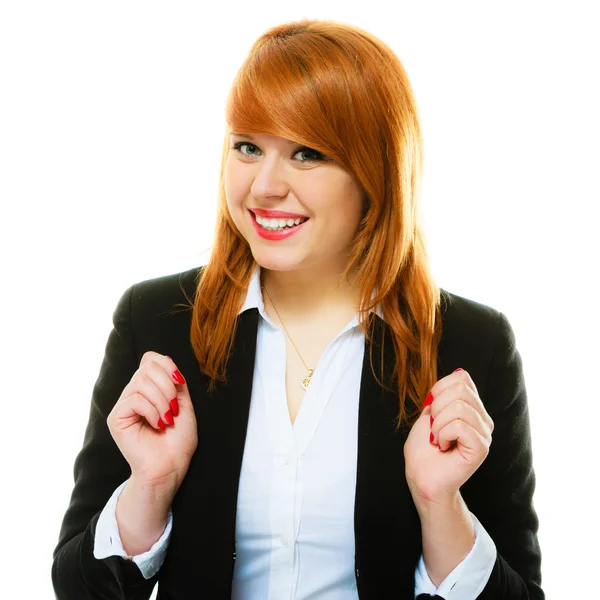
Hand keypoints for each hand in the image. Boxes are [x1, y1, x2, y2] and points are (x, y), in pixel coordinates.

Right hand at [107, 351, 197, 492]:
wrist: (171, 466)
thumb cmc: (179, 440)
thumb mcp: (183, 403)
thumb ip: (175, 382)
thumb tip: (166, 362)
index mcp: (150, 388)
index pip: (149, 359)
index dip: (166, 364)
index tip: (180, 382)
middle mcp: (134, 393)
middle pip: (147, 367)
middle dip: (168, 386)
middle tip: (175, 409)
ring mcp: (124, 405)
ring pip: (141, 382)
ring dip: (162, 400)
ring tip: (168, 419)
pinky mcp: (116, 418)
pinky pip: (135, 399)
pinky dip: (152, 410)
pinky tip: (157, 425)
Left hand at [404, 368, 493, 508]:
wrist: (421, 476)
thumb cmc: (423, 448)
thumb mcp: (429, 413)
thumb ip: (443, 394)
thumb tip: (460, 372)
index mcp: (472, 407)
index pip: (462, 378)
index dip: (439, 389)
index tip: (432, 409)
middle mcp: (482, 418)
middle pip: (461, 390)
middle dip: (437, 407)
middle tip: (435, 428)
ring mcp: (484, 433)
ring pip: (459, 408)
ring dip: (438, 424)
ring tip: (439, 439)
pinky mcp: (481, 448)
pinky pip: (460, 426)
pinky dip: (443, 434)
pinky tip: (444, 447)